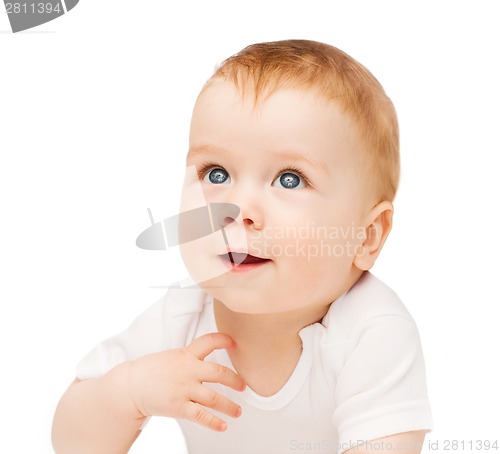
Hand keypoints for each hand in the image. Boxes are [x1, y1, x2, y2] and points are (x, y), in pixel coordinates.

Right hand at [127, 333, 244, 430]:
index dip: (223, 340)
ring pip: (213, 397)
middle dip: (234, 380)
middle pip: (218, 372)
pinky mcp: (178, 406)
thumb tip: (206, 358)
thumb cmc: (151, 370)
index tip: (234, 342)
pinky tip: (223, 426)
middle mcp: (187, 370)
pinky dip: (213, 422)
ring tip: (238, 411)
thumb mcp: (172, 356)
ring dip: (229, 406)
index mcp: (186, 355)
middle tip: (243, 386)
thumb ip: (189, 357)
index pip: (208, 341)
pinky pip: (200, 415)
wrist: (130, 385)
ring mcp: (183, 388)